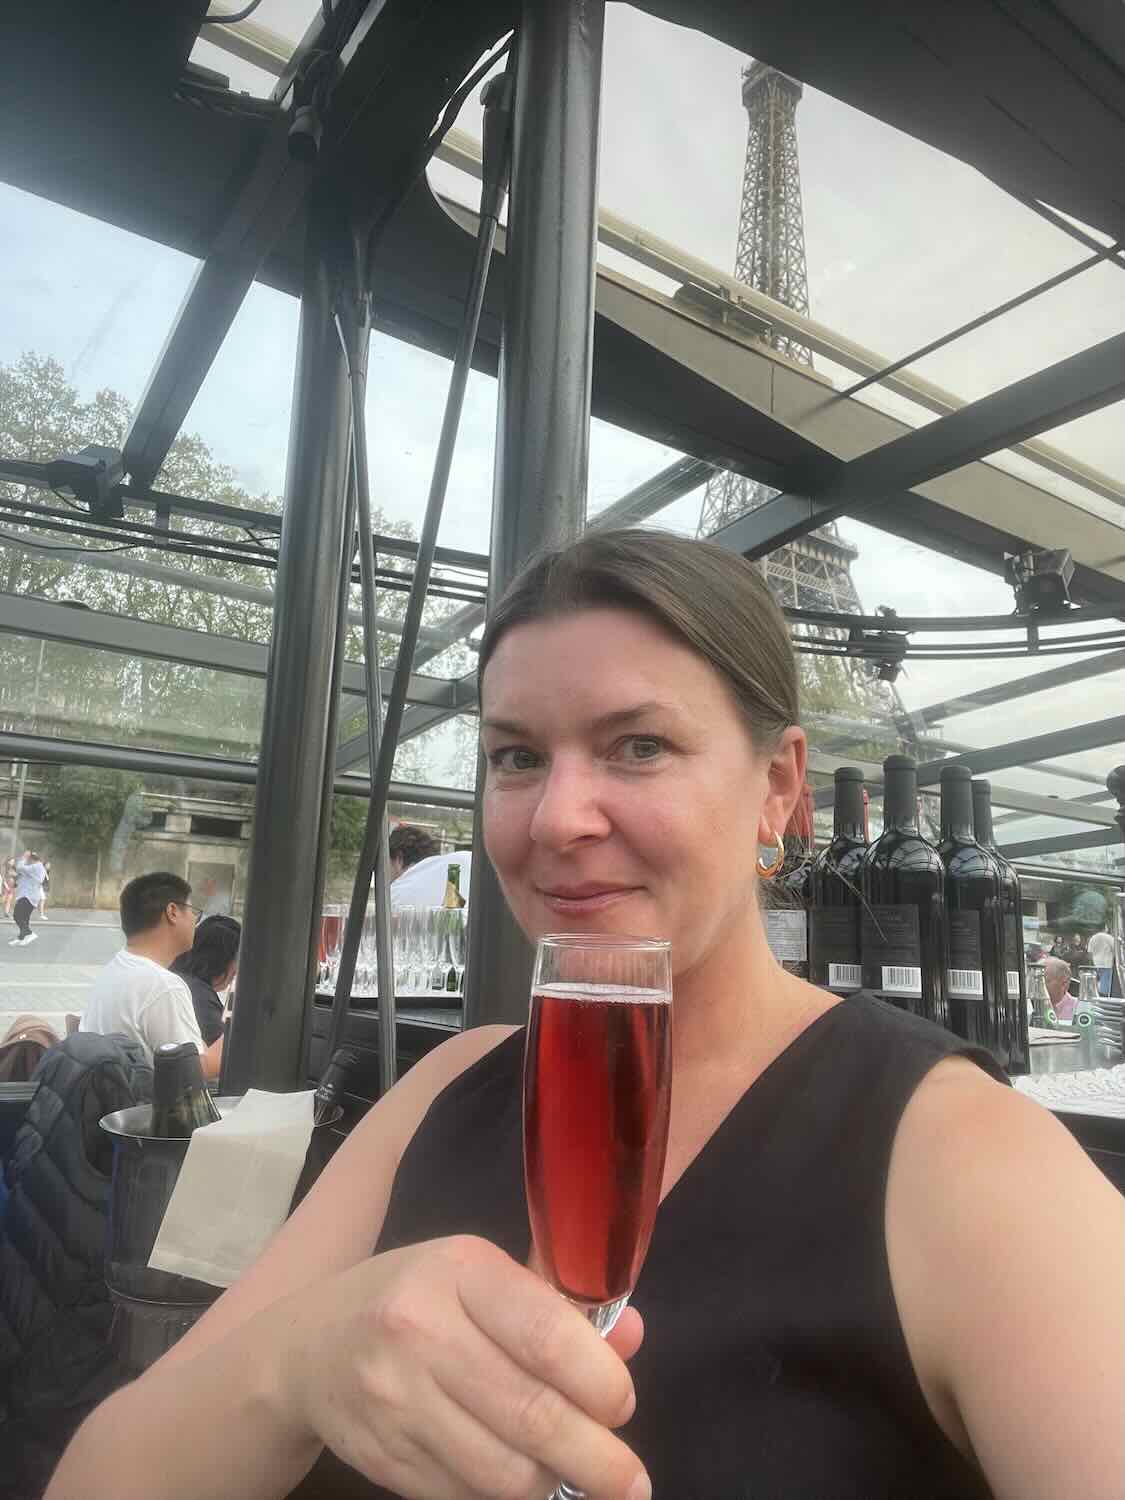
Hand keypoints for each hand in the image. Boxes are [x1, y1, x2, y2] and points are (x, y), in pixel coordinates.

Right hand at [273, 1234, 648, 1499]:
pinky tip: (522, 1484)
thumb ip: (556, 1306)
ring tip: (577, 1480)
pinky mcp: (383, 1460)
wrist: (308, 1349)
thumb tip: (631, 1339)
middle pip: (532, 1415)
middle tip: (631, 1480)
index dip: (599, 1380)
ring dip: (553, 1485)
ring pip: (503, 1472)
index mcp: (459, 1272)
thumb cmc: (416, 1300)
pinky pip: (466, 1498)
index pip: (545, 1333)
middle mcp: (421, 1332)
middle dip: (597, 1458)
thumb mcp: (478, 1278)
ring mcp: (397, 1401)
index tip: (623, 1404)